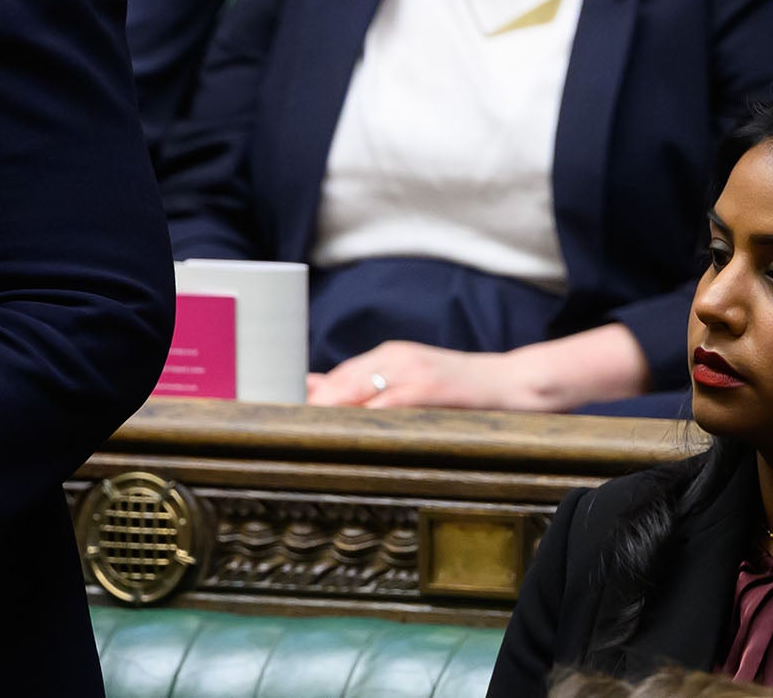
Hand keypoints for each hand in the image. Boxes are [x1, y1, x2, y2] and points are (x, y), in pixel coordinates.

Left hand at [309, 325, 648, 411]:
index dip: (303, 400)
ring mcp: (412, 370)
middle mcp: (394, 358)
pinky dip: (366, 418)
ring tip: (302, 438)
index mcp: (386, 357)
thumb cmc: (464, 393)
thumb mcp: (414, 387)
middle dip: (306, 408)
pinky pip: (390, 403)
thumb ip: (376, 393)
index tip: (277, 420)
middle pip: (336, 383)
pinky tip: (348, 435)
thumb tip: (325, 401)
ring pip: (356, 390)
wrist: (518, 383)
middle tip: (280, 435)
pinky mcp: (433, 387)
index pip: (333, 377)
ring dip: (328, 414)